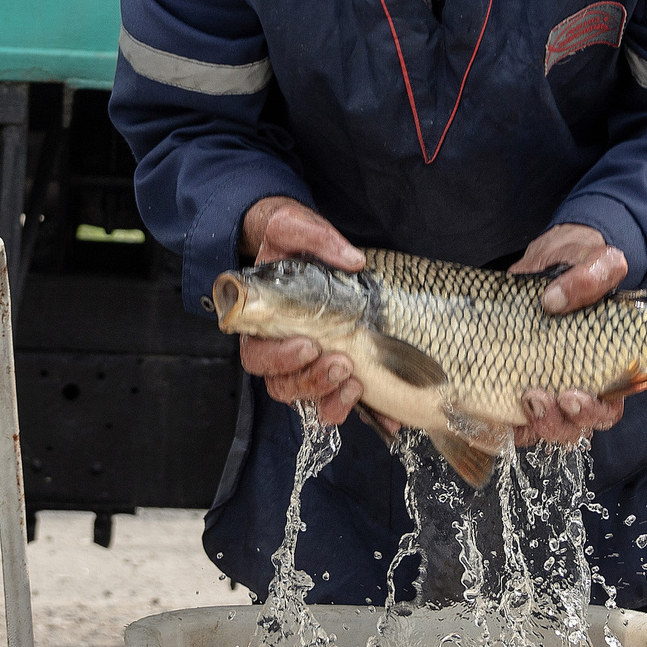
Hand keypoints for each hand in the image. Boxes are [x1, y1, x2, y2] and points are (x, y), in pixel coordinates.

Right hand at [235, 197, 367, 425]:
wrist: (298, 249)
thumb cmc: (287, 241)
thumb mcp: (293, 227)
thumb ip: (315, 238)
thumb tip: (353, 260)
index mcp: (261, 323)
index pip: (257, 356)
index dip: (278, 359)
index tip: (307, 345)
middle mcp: (279, 351)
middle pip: (282, 386)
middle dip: (311, 381)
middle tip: (339, 363)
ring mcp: (308, 365)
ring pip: (309, 400)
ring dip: (331, 400)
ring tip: (355, 384)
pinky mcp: (335, 370)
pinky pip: (345, 399)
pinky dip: (367, 413)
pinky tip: (389, 419)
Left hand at [510, 224, 630, 445]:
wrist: (549, 257)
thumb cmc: (582, 264)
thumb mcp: (596, 259)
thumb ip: (592, 275)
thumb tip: (555, 300)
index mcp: (604, 366)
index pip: (608, 407)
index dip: (595, 413)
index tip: (573, 395)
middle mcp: (573, 382)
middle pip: (574, 426)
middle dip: (558, 422)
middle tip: (540, 396)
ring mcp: (541, 382)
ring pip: (542, 426)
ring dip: (533, 421)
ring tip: (524, 396)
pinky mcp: (510, 378)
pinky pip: (507, 415)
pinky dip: (500, 418)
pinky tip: (488, 405)